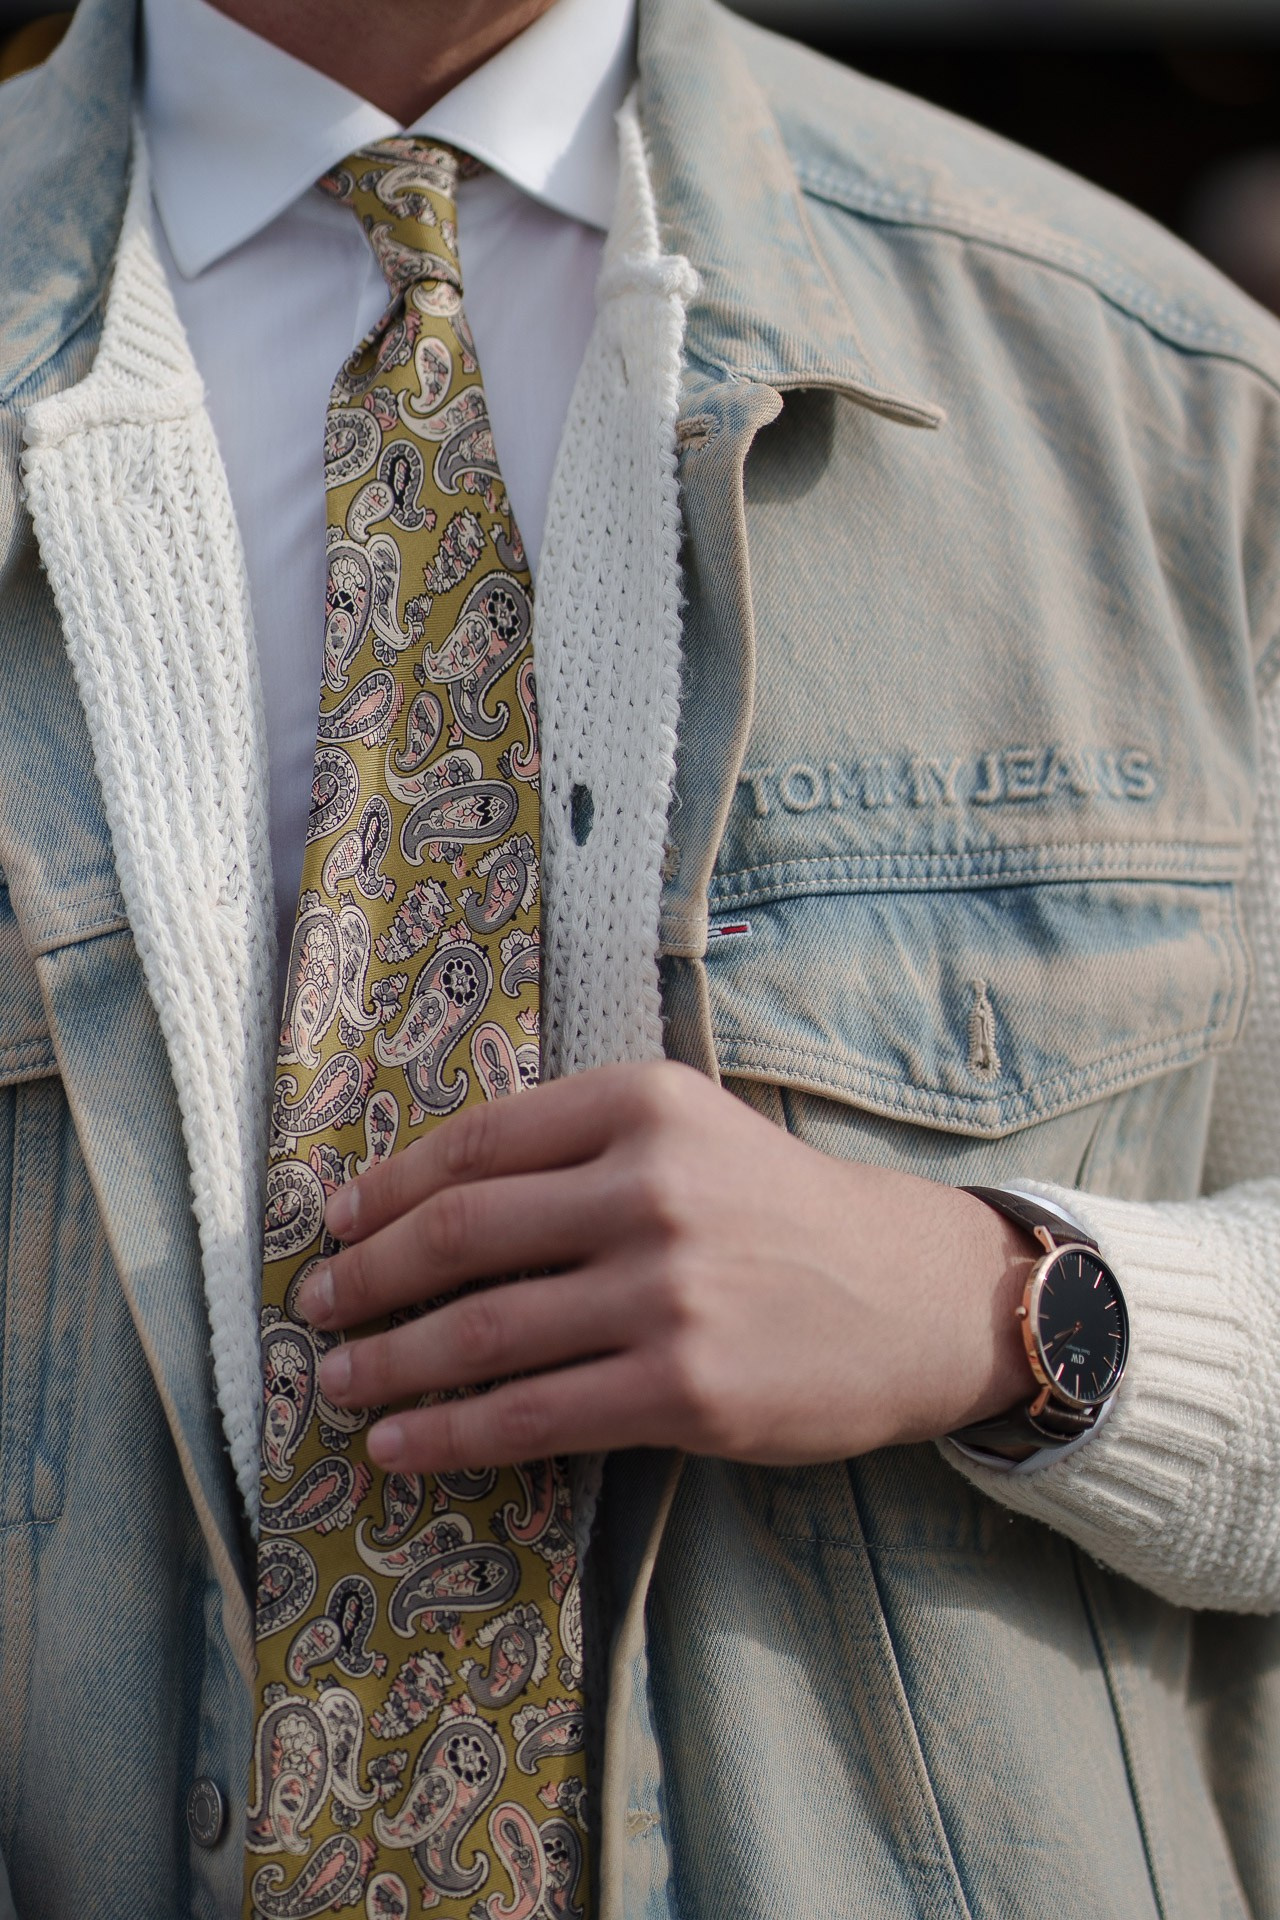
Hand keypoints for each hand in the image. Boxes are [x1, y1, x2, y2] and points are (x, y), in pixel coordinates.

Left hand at [298, 1060, 1030, 1473]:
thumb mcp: (692, 1133)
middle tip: (316, 1306)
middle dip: (366, 1277)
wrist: (915, 1295)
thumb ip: (579, 1146)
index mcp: (641, 1105)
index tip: (339, 1224)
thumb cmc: (785, 1212)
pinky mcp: (683, 1387)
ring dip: (387, 1362)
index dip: (388, 1190)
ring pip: (481, 1330)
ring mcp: (665, 1291)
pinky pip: (532, 1413)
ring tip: (338, 1381)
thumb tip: (427, 1200)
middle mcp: (648, 1187)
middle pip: (461, 1233)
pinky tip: (398, 1444)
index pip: (477, 1144)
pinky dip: (447, 1432)